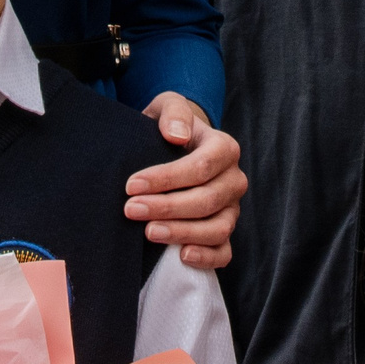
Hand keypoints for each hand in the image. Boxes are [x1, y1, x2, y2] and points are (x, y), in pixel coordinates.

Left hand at [127, 93, 245, 269]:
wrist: (176, 146)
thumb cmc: (170, 127)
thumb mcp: (168, 106)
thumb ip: (174, 113)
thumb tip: (177, 135)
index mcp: (225, 148)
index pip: (201, 167)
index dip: (166, 178)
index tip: (132, 185)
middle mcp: (233, 180)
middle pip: (207, 200)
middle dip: (167, 207)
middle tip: (131, 209)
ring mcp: (232, 208)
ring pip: (217, 228)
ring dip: (182, 232)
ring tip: (149, 232)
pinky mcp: (224, 232)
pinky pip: (224, 251)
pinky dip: (206, 257)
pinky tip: (181, 256)